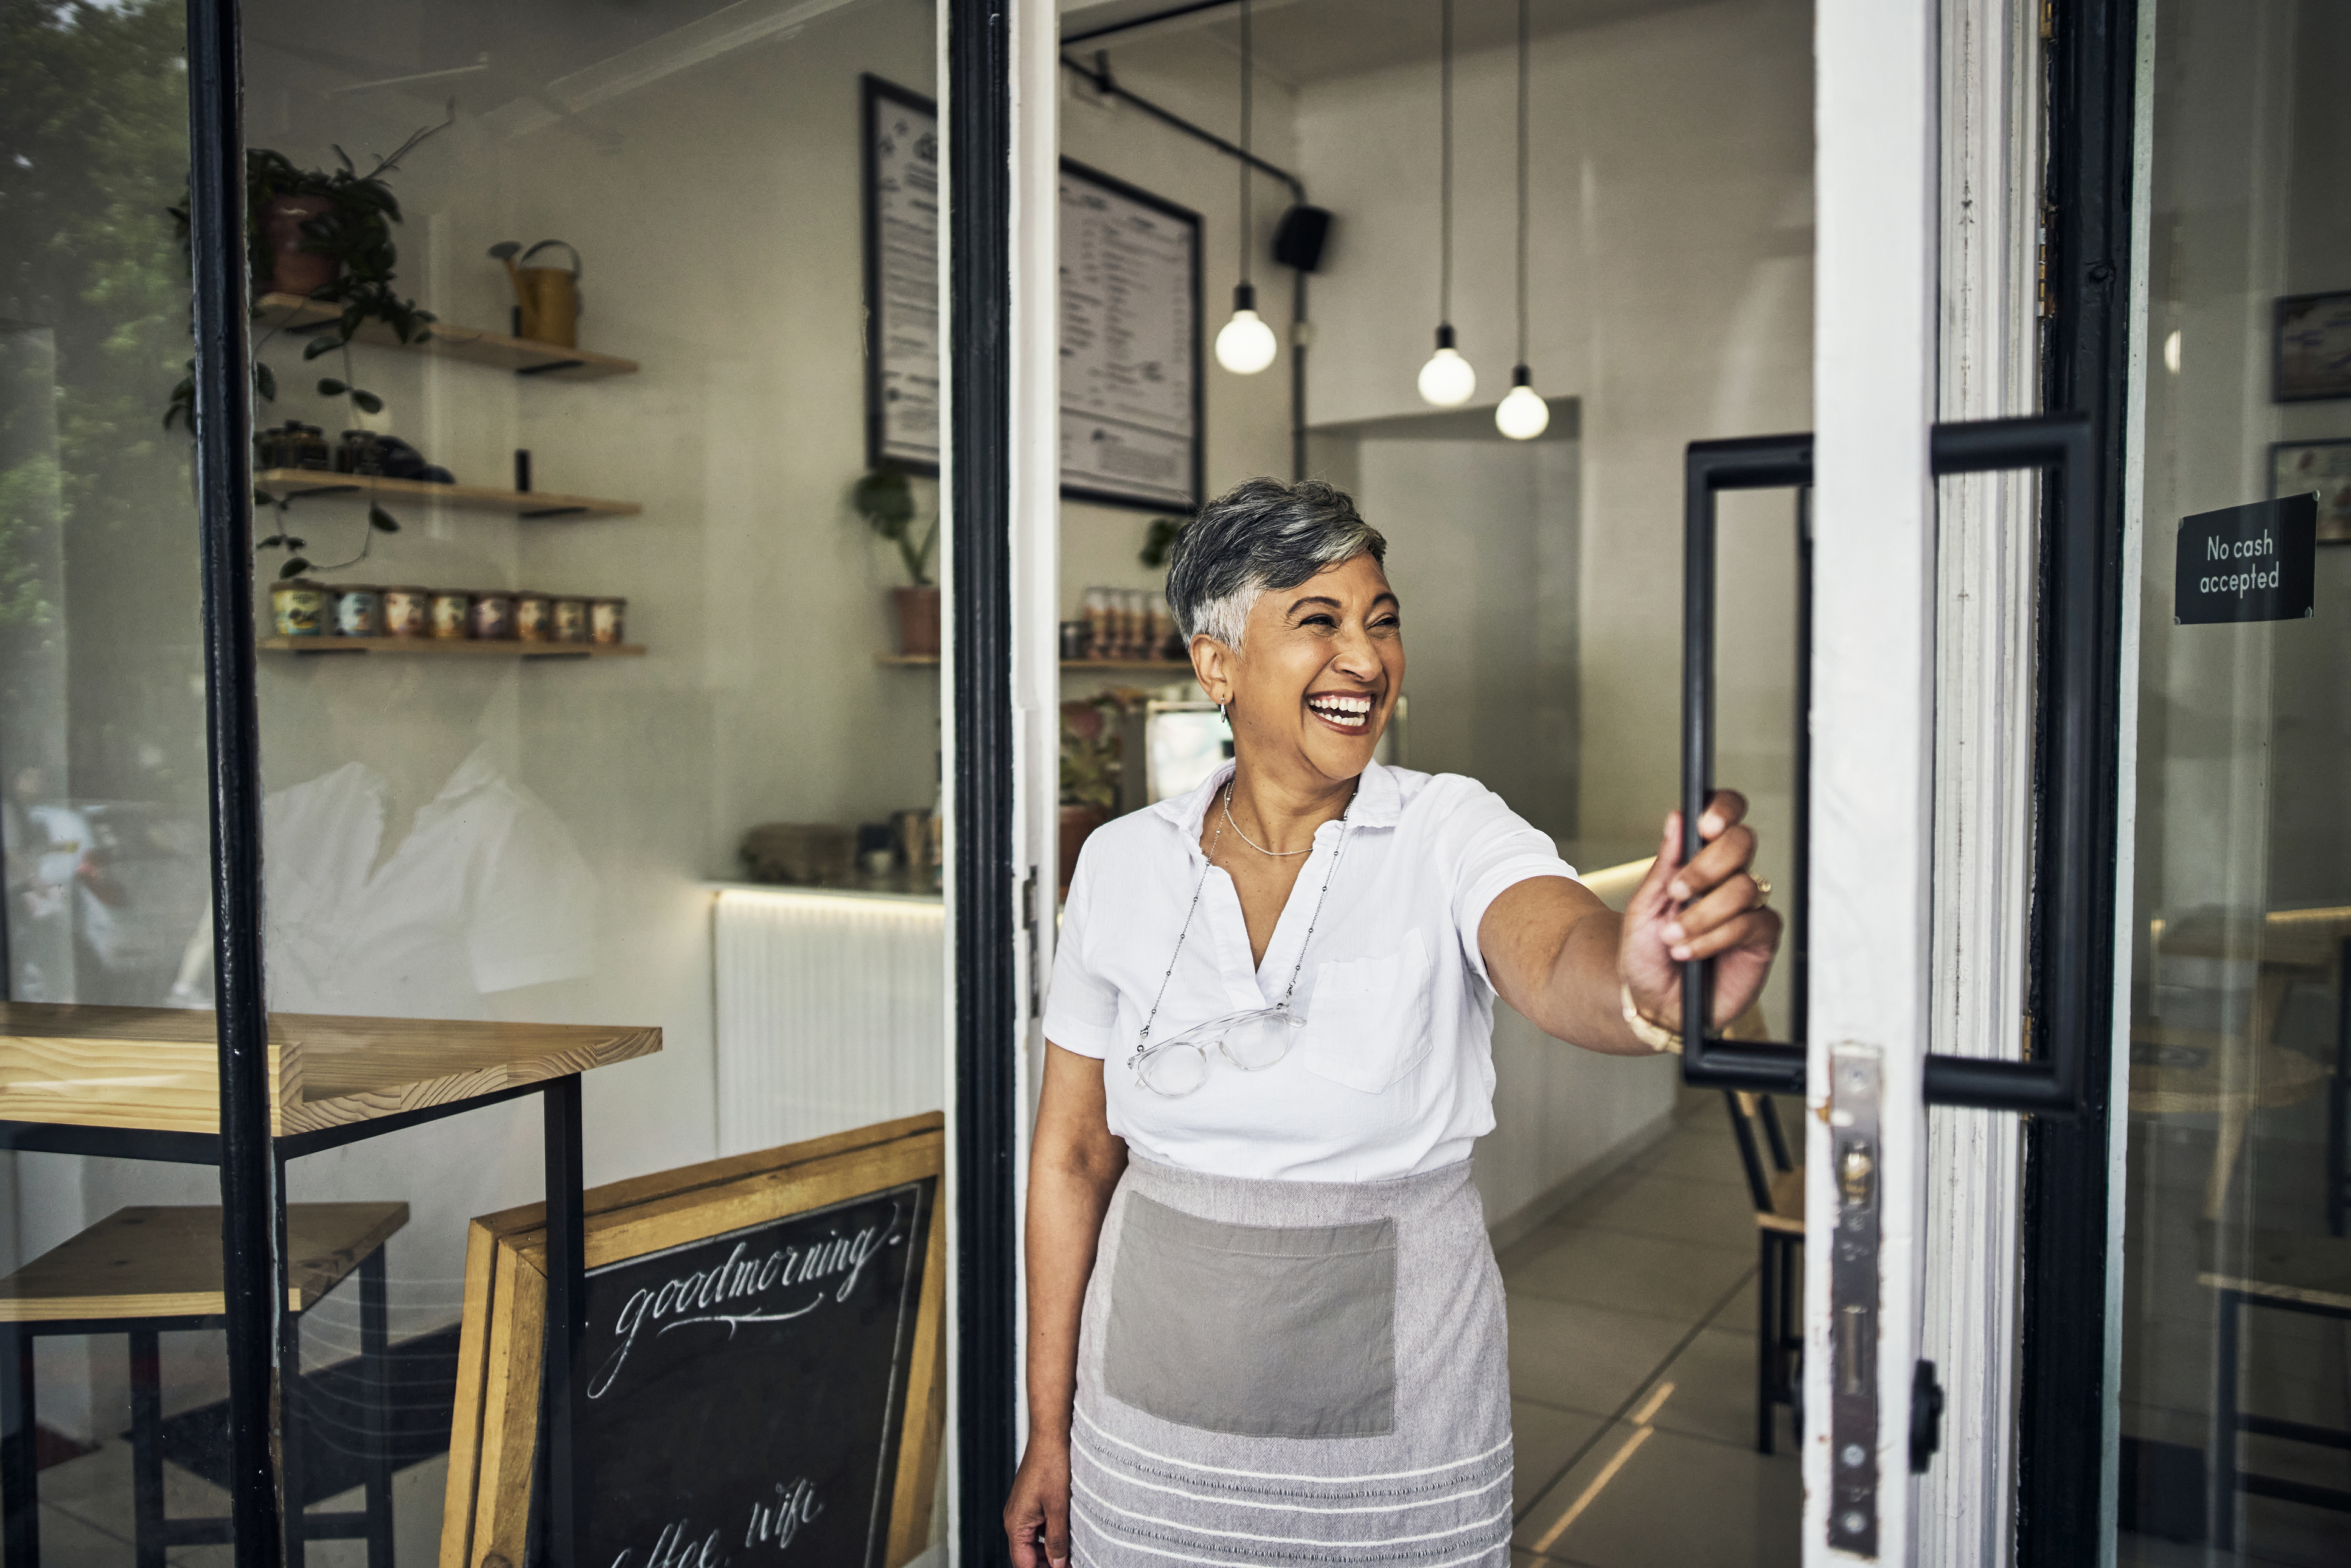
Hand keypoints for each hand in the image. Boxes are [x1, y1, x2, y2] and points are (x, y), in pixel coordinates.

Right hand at [1004, 1440, 1072, 1567]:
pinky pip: (1036, 1527)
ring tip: (1072, 1553)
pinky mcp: (1030, 1501)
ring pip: (1032, 1542)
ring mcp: (1021, 1509)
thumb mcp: (1059, 1507)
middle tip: (1071, 1564)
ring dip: (1050, 1551)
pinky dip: (1050, 1535)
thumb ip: (1057, 1540)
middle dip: (1047, 1564)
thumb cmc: (1052, 1465)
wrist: (1050, 1435)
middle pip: (1026, 1556)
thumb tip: (1058, 1565)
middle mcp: (1014, 1519)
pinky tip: (1068, 1533)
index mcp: (1016, 1524)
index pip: (1023, 1564)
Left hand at [1620, 790, 1781, 1034]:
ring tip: (1673, 936)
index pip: (1724, 818)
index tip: (1703, 824)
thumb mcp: (1644, 906)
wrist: (1651, 1001)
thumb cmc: (1647, 953)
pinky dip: (1714, 937)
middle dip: (1708, 865)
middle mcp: (1728, 879)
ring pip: (1744, 887)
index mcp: (1700, 862)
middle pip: (1743, 842)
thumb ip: (1665, 864)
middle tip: (1679, 891)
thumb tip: (1677, 819)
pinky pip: (1750, 924)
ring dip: (1702, 914)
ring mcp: (1748, 908)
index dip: (1723, 810)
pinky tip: (1690, 951)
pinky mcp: (1761, 939)